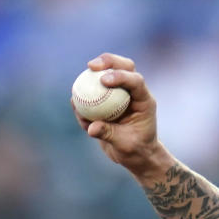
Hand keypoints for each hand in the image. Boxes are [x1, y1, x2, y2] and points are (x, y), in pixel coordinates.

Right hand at [72, 53, 168, 178]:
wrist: (135, 156)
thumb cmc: (136, 150)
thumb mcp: (125, 144)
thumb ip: (109, 134)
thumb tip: (92, 127)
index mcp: (144, 100)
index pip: (136, 81)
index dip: (120, 76)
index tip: (103, 80)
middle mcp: (132, 94)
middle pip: (124, 67)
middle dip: (108, 61)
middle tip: (91, 66)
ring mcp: (119, 96)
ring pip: (107, 75)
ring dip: (92, 75)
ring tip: (77, 85)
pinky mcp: (107, 103)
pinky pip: (93, 95)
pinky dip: (84, 98)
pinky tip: (75, 104)